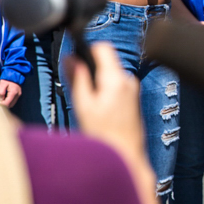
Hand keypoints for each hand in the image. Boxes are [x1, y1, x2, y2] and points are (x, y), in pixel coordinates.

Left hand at [0, 80, 21, 107]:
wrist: (15, 74)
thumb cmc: (8, 78)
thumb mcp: (2, 84)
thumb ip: (1, 93)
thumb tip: (0, 100)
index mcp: (14, 92)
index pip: (7, 103)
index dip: (1, 103)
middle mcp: (18, 95)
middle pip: (10, 105)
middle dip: (3, 103)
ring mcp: (19, 95)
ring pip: (11, 104)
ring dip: (5, 102)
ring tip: (1, 96)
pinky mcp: (18, 95)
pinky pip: (13, 101)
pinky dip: (8, 100)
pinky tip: (5, 95)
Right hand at [67, 42, 160, 203]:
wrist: (126, 155)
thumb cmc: (104, 135)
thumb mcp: (84, 105)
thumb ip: (77, 79)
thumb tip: (70, 57)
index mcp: (116, 79)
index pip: (103, 48)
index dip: (87, 49)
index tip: (76, 60)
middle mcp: (129, 80)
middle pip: (106, 61)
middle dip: (90, 69)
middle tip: (79, 89)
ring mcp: (133, 89)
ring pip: (110, 74)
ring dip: (97, 82)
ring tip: (89, 104)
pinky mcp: (134, 98)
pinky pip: (116, 85)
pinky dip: (105, 90)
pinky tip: (99, 109)